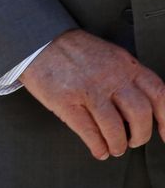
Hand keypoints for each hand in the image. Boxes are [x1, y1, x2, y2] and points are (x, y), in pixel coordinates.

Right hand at [20, 29, 164, 158]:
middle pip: (140, 115)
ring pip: (116, 130)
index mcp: (123, 64)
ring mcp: (88, 89)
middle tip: (132, 140)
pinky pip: (90, 134)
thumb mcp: (107, 54)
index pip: (158, 94)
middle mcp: (109, 76)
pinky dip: (98, 147)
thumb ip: (126, 76)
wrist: (36, 39)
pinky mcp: (66, 102)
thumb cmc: (71, 49)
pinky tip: (97, 148)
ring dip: (118, 145)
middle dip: (139, 136)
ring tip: (113, 146)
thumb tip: (144, 108)